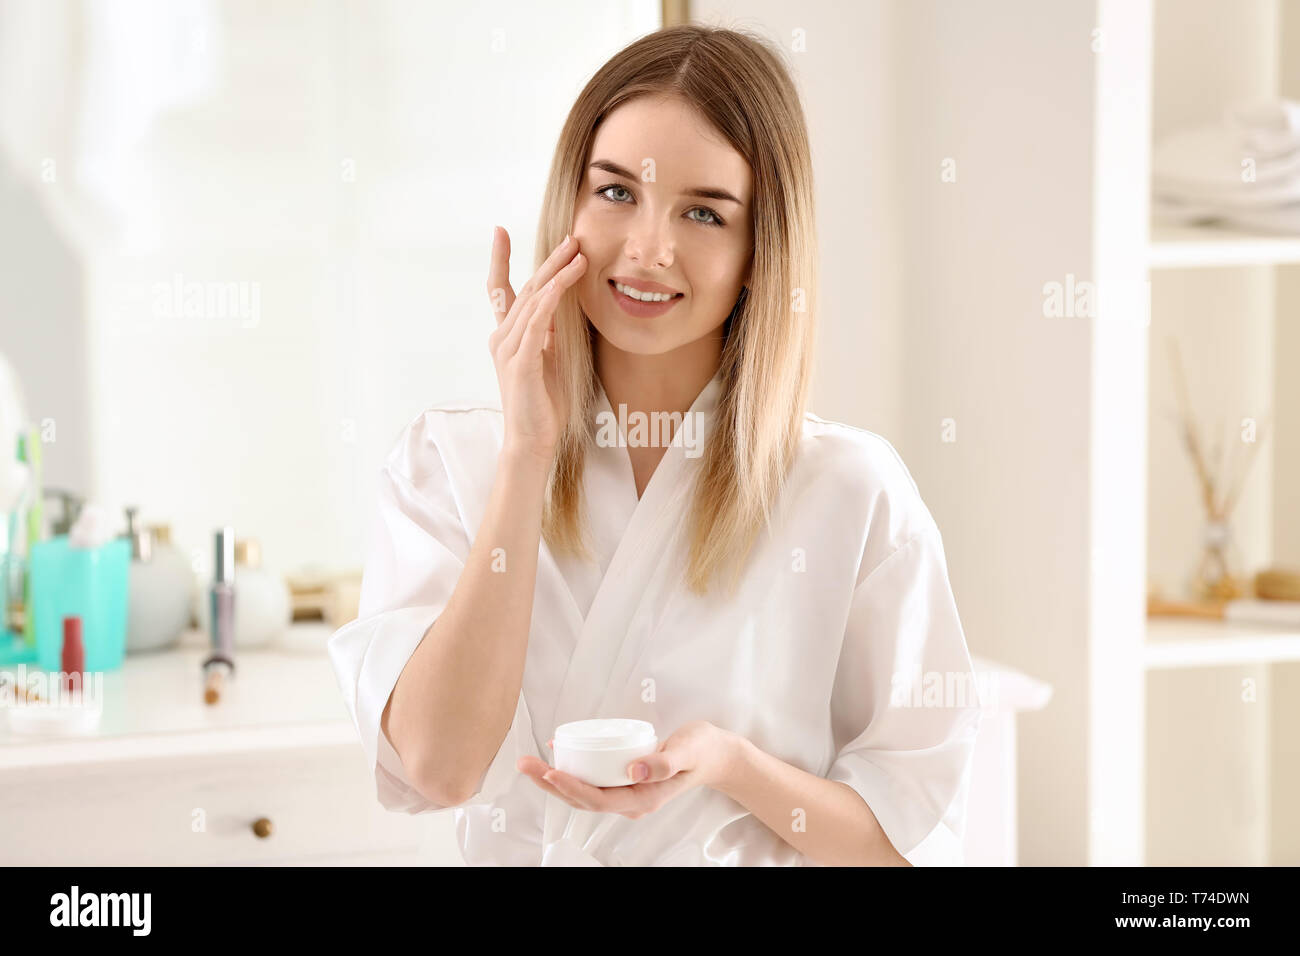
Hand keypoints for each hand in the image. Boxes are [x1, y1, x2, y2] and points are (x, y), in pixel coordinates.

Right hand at [486, 227, 586, 463]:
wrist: (531, 440)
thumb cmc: (542, 404)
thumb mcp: (549, 358)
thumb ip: (548, 332)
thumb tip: (558, 304)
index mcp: (507, 336)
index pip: (501, 290)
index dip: (500, 260)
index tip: (499, 231)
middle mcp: (502, 338)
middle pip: (526, 289)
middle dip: (549, 261)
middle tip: (571, 238)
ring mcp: (508, 350)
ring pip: (532, 301)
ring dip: (556, 275)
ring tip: (577, 254)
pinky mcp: (520, 363)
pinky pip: (535, 325)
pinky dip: (547, 302)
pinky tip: (559, 285)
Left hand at [517, 720, 738, 818]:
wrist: (714, 756)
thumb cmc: (701, 751)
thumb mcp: (688, 750)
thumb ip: (666, 761)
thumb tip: (634, 769)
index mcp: (643, 799)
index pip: (598, 799)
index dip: (571, 788)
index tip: (551, 772)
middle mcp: (630, 801)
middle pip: (582, 799)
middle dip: (550, 783)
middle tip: (524, 763)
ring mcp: (626, 794)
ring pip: (582, 793)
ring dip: (554, 780)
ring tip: (530, 763)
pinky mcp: (623, 783)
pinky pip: (591, 781)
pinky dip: (571, 770)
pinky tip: (557, 753)